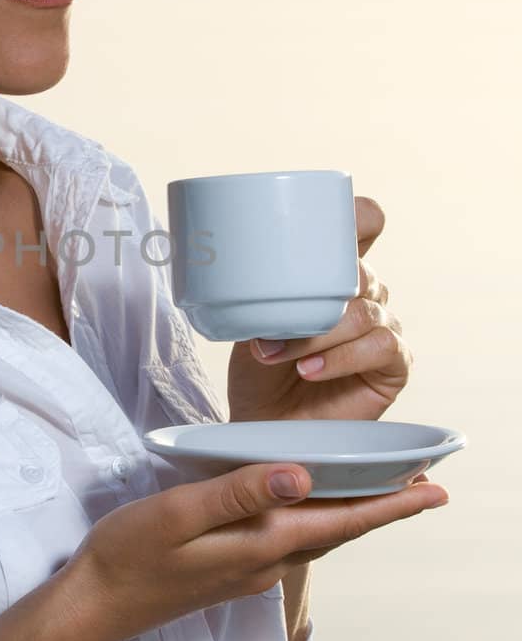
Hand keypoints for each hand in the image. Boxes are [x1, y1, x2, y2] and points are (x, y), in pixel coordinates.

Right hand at [60, 460, 446, 640]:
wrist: (96, 607)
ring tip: (382, 493)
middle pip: (338, 532)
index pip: (340, 521)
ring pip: (316, 539)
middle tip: (426, 485)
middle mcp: (265, 563)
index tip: (434, 490)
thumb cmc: (127, 554)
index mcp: (259, 544)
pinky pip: (290, 542)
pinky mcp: (232, 573)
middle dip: (383, 508)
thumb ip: (239, 494)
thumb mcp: (177, 513)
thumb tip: (302, 476)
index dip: (389, 504)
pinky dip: (317, 522)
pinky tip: (312, 508)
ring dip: (352, 516)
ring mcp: (250, 573)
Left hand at [226, 195, 412, 423]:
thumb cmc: (258, 371)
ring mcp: (384, 328)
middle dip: (317, 293)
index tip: (332, 218)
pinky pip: (382, 347)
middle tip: (276, 318)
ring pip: (364, 313)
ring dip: (318, 333)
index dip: (360, 216)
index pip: (364, 227)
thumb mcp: (249, 324)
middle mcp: (365, 296)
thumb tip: (246, 272)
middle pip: (361, 271)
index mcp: (337, 274)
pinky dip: (342, 357)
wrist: (264, 425)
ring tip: (277, 354)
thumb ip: (260, 296)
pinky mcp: (394, 366)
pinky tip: (310, 370)